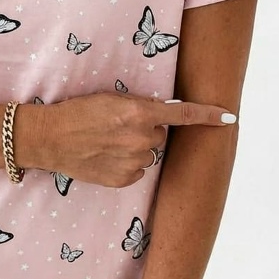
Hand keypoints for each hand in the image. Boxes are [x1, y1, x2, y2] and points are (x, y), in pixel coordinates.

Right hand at [25, 92, 235, 187]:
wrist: (49, 138)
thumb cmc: (77, 112)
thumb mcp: (110, 99)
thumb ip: (140, 107)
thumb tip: (163, 116)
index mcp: (138, 113)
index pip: (182, 115)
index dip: (208, 116)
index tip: (229, 118)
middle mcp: (140, 139)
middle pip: (161, 135)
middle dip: (147, 130)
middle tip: (119, 127)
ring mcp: (132, 162)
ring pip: (149, 155)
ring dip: (136, 149)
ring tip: (108, 143)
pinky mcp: (123, 180)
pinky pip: (137, 172)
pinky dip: (126, 165)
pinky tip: (106, 157)